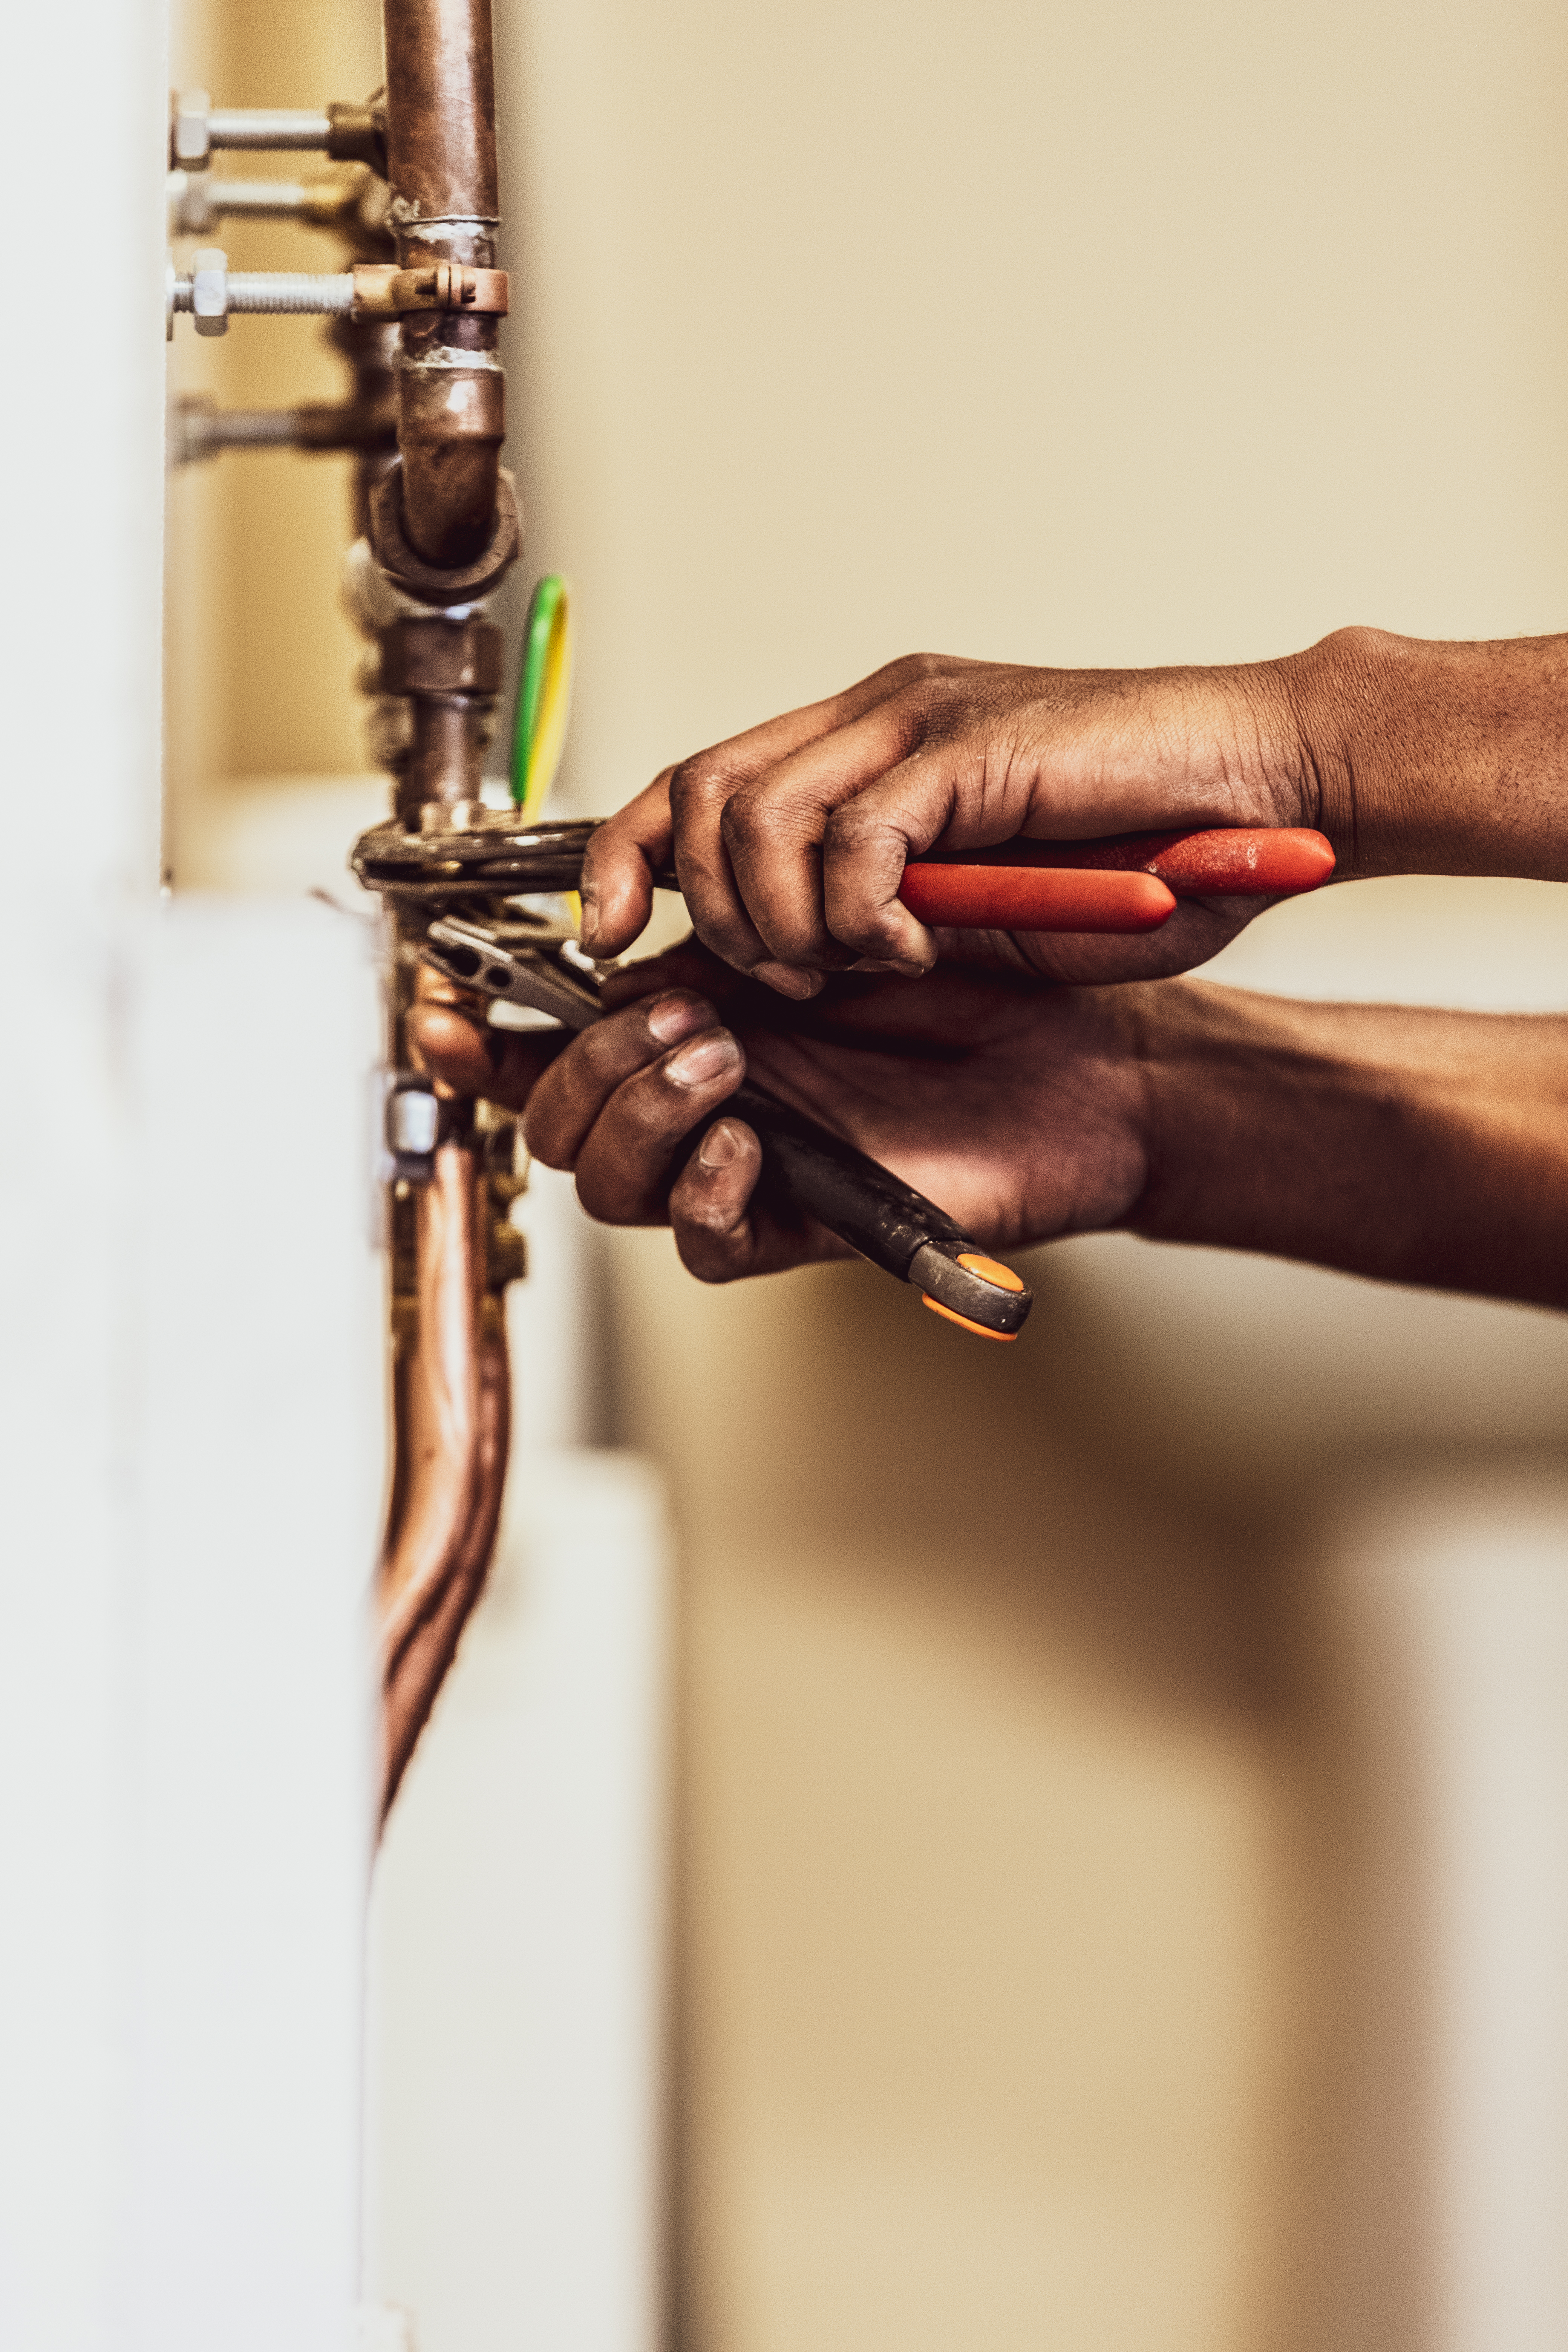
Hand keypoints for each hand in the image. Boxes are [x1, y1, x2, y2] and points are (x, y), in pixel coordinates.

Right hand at [409, 940, 1152, 1284]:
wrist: (1086, 1056)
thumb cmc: (979, 974)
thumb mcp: (836, 909)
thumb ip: (729, 908)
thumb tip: (618, 900)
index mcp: (690, 1015)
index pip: (546, 1041)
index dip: (478, 1038)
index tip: (440, 1010)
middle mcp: (705, 1095)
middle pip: (556, 1121)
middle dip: (586, 1066)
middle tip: (685, 1018)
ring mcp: (748, 1161)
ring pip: (609, 1183)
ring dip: (639, 1118)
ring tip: (725, 1066)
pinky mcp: (803, 1220)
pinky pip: (703, 1244)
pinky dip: (705, 1194)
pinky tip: (751, 1145)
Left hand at [580, 647, 1318, 993]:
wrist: (1262, 796)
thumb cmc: (1140, 857)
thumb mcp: (971, 899)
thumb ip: (878, 906)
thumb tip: (785, 960)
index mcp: (868, 742)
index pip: (693, 780)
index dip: (626, 859)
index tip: (611, 940)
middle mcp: (878, 715)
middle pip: (696, 793)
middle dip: (704, 909)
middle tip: (779, 981)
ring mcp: (920, 721)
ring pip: (753, 814)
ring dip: (777, 920)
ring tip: (850, 966)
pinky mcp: (968, 747)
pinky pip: (851, 837)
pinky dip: (857, 914)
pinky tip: (914, 948)